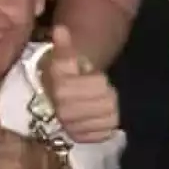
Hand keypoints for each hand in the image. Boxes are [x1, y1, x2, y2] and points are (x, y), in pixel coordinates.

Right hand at [42, 26, 118, 142]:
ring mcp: (71, 127)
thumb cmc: (67, 71)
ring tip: (98, 101)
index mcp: (60, 86)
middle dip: (106, 93)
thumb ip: (64, 44)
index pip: (100, 84)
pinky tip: (97, 115)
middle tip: (97, 89)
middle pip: (107, 102)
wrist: (59, 91)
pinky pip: (107, 131)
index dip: (99, 78)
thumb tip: (60, 29)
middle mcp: (62, 110)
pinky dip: (106, 122)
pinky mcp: (80, 139)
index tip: (89, 74)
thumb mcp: (66, 55)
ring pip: (110, 117)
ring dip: (107, 107)